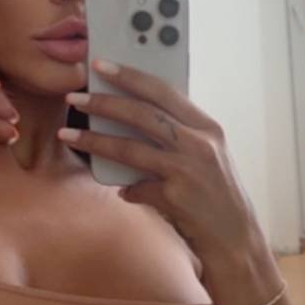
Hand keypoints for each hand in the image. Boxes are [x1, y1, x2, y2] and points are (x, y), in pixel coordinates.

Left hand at [60, 60, 260, 265]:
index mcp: (208, 127)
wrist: (236, 239)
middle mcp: (200, 144)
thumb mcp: (208, 157)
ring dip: (94, 140)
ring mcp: (188, 170)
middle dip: (103, 102)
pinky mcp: (176, 197)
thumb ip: (179, 136)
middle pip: (142, 114)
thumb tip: (132, 120)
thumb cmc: (218, 196)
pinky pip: (137, 188)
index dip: (130, 76)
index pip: (164, 91)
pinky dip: (127, 190)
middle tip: (76, 97)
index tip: (102, 65)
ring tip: (68, 134)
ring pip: (130, 148)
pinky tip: (121, 192)